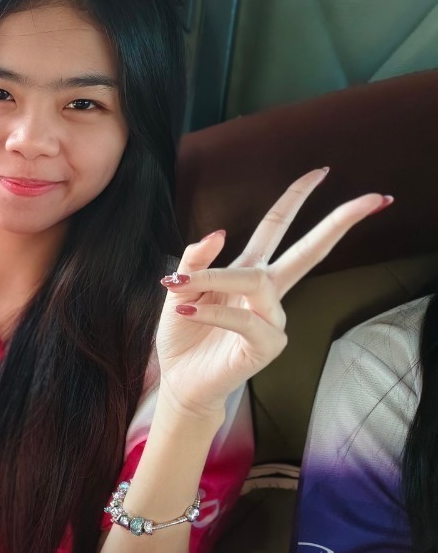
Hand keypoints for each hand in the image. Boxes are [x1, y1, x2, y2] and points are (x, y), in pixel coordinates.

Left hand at [155, 169, 389, 418]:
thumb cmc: (184, 334)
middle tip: (373, 198)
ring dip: (216, 278)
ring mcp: (272, 318)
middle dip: (338, 222)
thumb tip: (219, 231)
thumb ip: (195, 260)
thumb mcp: (178, 289)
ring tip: (180, 289)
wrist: (181, 380)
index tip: (320, 171)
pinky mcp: (268, 344)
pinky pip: (242, 317)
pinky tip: (188, 310)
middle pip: (309, 250)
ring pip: (256, 280)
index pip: (277, 228)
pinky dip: (212, 310)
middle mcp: (267, 292)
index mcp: (249, 272)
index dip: (295, 199)